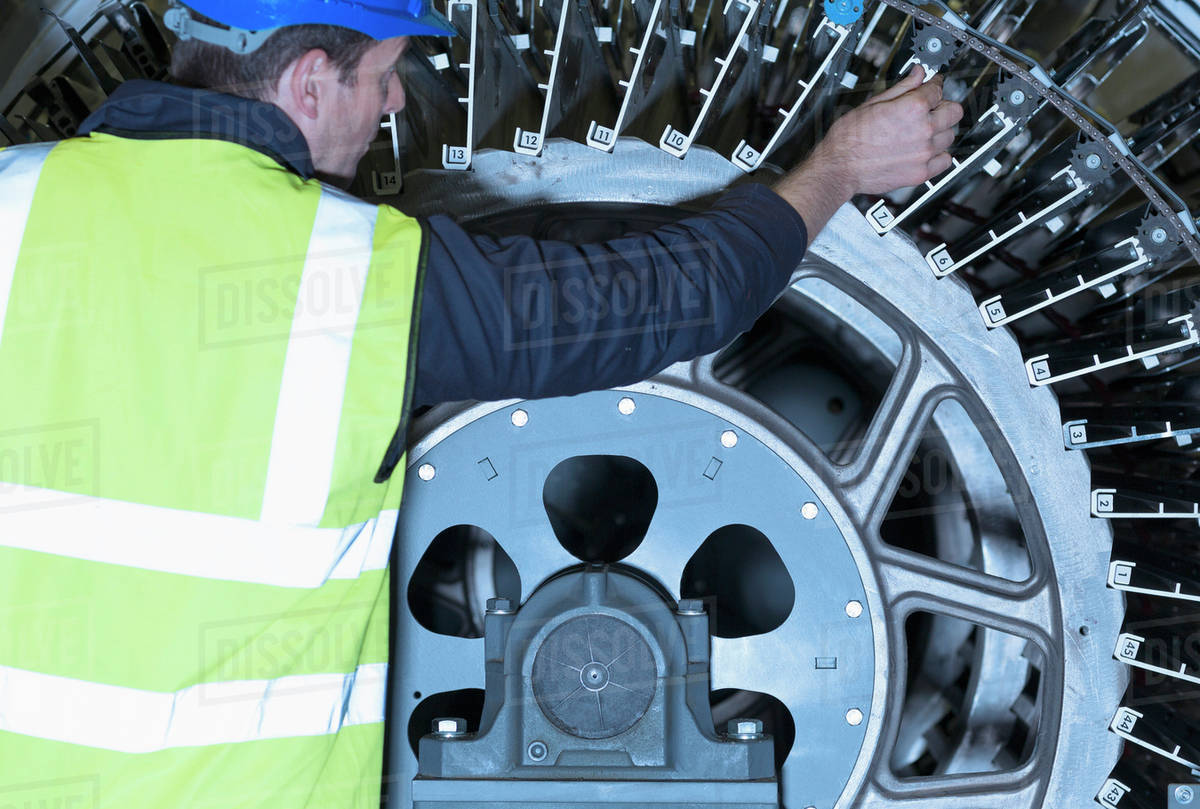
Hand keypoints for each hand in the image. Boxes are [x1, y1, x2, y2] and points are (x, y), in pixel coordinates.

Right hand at [772, 69, 963, 239]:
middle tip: (931, 109)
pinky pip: (945, 160)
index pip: (938, 89)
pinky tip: (926, 150)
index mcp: (913, 108)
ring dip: (941, 131)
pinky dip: (939, 155)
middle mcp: (924, 129)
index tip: (932, 87)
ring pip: (950, 136)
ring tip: (923, 132)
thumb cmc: (848, 139)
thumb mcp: (873, 103)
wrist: (839, 168)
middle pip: (954, 112)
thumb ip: (902, 87)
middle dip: (943, 107)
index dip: (934, 86)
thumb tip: (918, 74)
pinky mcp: (921, 173)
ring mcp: (925, 153)